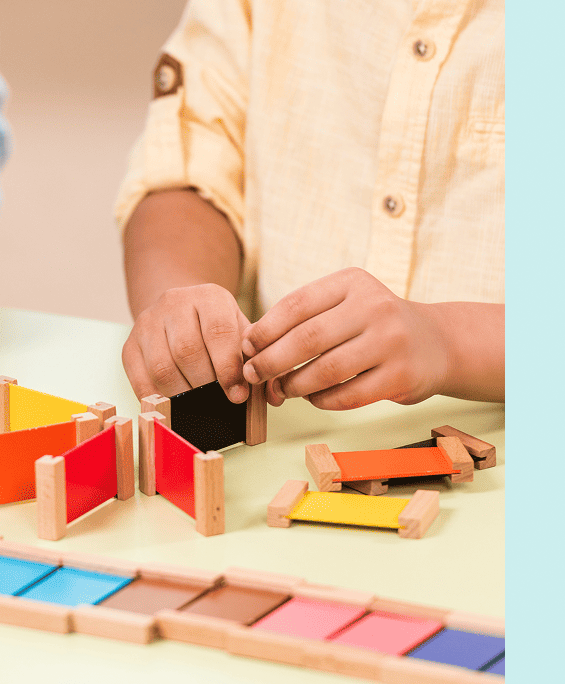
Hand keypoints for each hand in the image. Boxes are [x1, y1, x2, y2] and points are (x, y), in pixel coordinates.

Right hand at [121, 284, 250, 401]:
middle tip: (217, 400)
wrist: (180, 310)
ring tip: (197, 402)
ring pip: (162, 367)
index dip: (228, 368)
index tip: (237, 394)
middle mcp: (174, 303)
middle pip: (187, 350)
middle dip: (205, 383)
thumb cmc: (216, 327)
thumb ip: (256, 358)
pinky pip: (140, 379)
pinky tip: (174, 404)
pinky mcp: (129, 344)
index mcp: (209, 296)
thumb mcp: (240, 330)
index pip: (218, 332)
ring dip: (182, 393)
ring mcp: (147, 322)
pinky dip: (157, 398)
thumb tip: (271, 396)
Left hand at [241, 267, 449, 409]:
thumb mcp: (344, 304)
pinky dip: (321, 400)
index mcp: (352, 282)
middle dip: (271, 361)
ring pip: (326, 370)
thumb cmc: (373, 325)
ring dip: (294, 384)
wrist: (436, 342)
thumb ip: (302, 319)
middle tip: (252, 374)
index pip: (296, 304)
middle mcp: (375, 307)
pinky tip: (312, 397)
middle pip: (307, 339)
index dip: (264, 329)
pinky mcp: (402, 375)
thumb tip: (250, 346)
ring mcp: (391, 341)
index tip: (246, 347)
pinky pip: (348, 395)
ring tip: (281, 389)